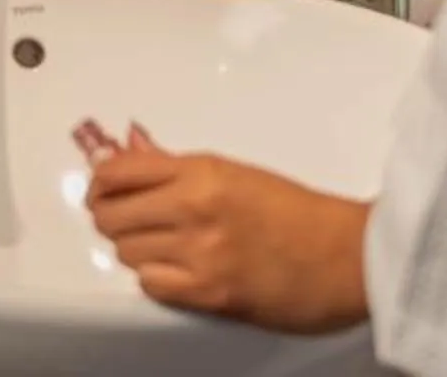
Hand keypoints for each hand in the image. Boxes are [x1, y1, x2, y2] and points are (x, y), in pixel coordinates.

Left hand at [84, 125, 372, 334]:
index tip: (100, 187)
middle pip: (112, 214)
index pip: (119, 171)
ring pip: (126, 251)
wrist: (345, 257)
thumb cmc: (300, 215)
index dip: (100, 182)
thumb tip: (132, 152)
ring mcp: (199, 253)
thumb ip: (178, 167)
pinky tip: (171, 270)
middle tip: (120, 217)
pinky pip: (150, 285)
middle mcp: (194, 208)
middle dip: (110, 216)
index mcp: (202, 172)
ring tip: (154, 244)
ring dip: (134, 248)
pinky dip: (153, 278)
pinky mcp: (209, 294)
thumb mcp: (237, 174)